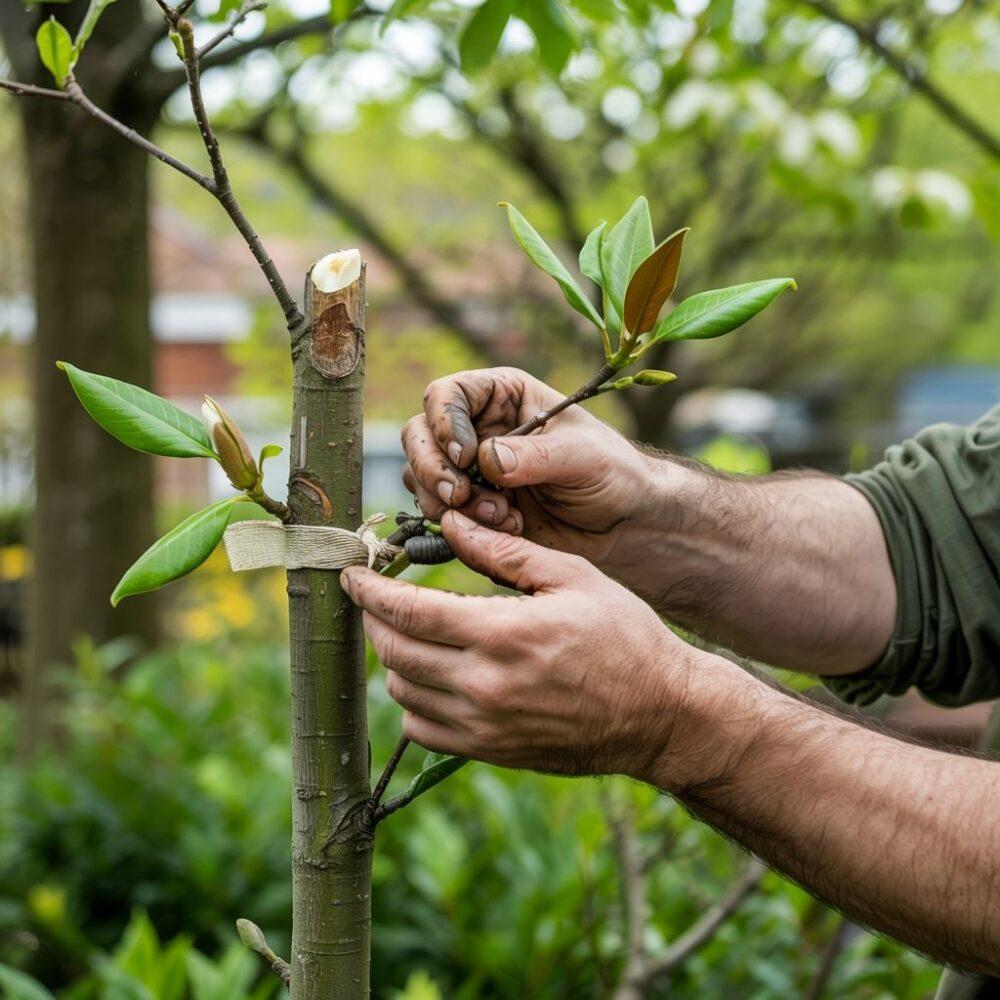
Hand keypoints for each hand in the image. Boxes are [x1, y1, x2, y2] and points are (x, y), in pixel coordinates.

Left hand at [342, 510, 727, 784]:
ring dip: (395, 657)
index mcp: (503, 634)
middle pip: (393, 651)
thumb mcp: (572, 577)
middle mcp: (484, 686)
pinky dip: (413, 701)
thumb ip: (503, 551)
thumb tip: (451, 523)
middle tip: (377, 597)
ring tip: (413, 633)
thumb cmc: (625, 636)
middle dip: (374, 619)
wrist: (660, 714)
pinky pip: (422, 730)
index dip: (369, 590)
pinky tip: (434, 677)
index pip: (407, 612)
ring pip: (402, 691)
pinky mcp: (491, 751)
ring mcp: (484, 726)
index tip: (351, 574)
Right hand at [400, 368, 661, 573]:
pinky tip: (507, 528)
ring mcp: (469, 470)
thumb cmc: (612, 474)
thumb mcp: (583, 458)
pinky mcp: (470, 508)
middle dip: (432, 469)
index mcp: (502, 396)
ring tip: (502, 516)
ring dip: (448, 503)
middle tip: (460, 497)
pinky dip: (461, 525)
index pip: (446, 394)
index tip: (467, 457)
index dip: (445, 423)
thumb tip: (487, 459)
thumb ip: (537, 456)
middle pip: (418, 435)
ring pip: (419, 478)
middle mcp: (477, 428)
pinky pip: (439, 514)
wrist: (624, 526)